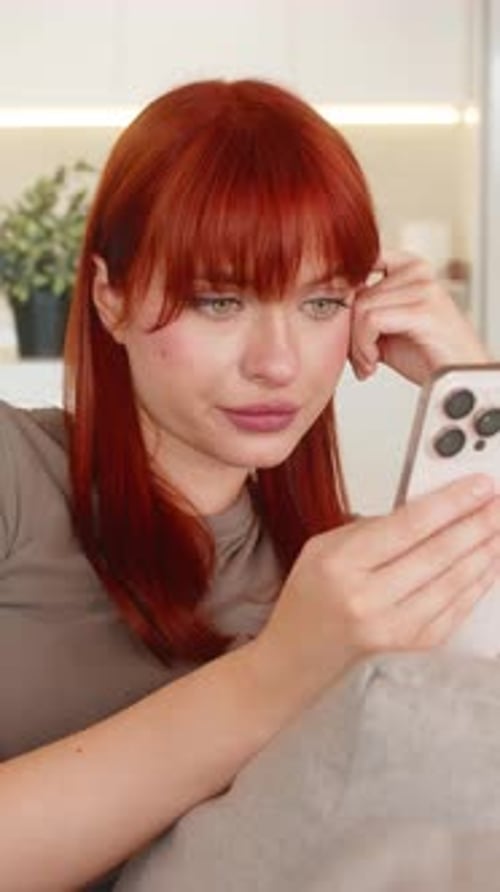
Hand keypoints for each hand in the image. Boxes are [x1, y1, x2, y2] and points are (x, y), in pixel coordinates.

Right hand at [255, 476, 499, 704]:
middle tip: (499, 503)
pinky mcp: (410, 645)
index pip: (409, 526)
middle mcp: (367, 598)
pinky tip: (488, 564)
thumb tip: (429, 509)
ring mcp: (392, 627)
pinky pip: (455, 609)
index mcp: (341, 565)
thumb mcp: (322, 547)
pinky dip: (477, 584)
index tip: (479, 487)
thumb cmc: (309, 598)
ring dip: (485, 552)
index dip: (451, 503)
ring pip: (453, 582)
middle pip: (438, 553)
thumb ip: (373, 527)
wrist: (298, 656)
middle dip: (477, 523)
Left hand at [349, 250, 488, 385]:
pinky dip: (365, 348)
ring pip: (361, 307)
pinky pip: (372, 320)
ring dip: (357, 345)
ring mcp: (423, 288)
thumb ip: (362, 310)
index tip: (336, 320)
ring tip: (369, 363)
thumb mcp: (385, 327)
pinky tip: (374, 364)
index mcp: (410, 267)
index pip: (361, 260)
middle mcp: (418, 271)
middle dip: (350, 332)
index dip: (342, 290)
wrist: (455, 381)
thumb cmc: (424, 355)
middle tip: (360, 358)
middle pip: (355, 292)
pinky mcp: (424, 309)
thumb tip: (323, 303)